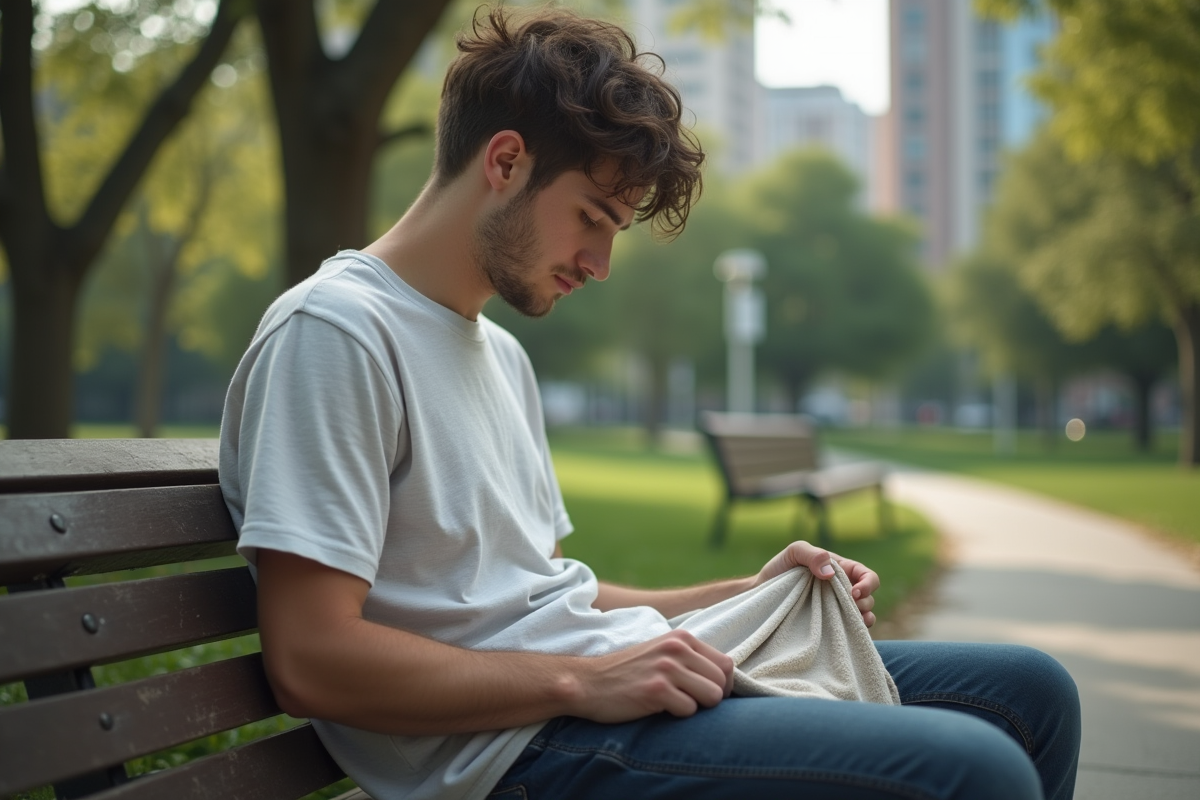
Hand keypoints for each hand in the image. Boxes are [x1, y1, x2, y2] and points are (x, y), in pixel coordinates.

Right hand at [568, 630, 733, 722]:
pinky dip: (678, 715)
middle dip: (711, 698)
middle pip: (723, 681)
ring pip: (712, 696)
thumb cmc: (627, 673)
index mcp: (681, 637)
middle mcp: (676, 648)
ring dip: (697, 707)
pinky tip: (658, 709)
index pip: (726, 663)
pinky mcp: (656, 690)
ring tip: (674, 704)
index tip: (704, 694)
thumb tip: (727, 680)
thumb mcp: (660, 653)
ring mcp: (667, 668)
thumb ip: (690, 659)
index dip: (722, 684)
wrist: (587, 682)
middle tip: (688, 702)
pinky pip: (690, 710)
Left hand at [754, 541, 879, 627]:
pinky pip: (849, 630)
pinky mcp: (829, 624)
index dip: (868, 583)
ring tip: (855, 622)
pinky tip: (851, 633)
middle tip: (851, 608)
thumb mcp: (794, 552)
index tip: (854, 593)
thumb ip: (812, 554)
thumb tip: (830, 572)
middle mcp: (842, 589)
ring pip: (862, 615)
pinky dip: (854, 631)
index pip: (866, 575)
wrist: (762, 591)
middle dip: (865, 603)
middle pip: (868, 598)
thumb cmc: (779, 568)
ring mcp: (836, 608)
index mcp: (840, 569)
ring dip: (863, 618)